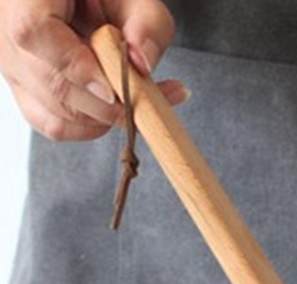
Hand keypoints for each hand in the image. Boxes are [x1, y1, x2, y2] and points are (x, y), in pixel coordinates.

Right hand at [0, 0, 188, 141]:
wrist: (82, 3)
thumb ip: (147, 22)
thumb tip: (143, 63)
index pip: (34, 32)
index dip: (76, 67)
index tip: (113, 87)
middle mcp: (6, 30)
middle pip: (51, 85)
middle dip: (107, 105)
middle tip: (151, 99)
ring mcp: (12, 65)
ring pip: (54, 114)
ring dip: (105, 118)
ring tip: (141, 100)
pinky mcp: (25, 90)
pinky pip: (53, 125)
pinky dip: (91, 127)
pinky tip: (116, 111)